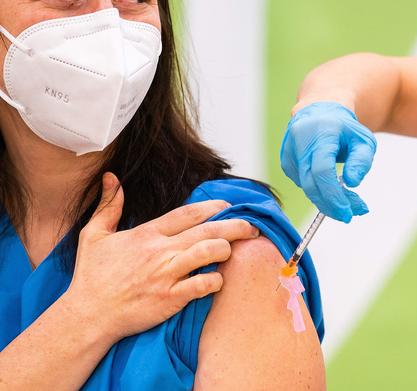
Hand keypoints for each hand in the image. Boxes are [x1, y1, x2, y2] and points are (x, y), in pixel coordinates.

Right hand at [66, 172, 258, 340]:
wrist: (88, 316)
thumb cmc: (91, 277)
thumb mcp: (94, 235)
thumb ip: (109, 205)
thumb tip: (111, 178)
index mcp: (147, 234)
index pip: (189, 213)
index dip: (213, 207)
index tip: (229, 206)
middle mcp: (161, 251)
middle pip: (207, 230)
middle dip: (235, 225)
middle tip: (251, 226)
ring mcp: (167, 275)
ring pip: (209, 253)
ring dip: (226, 250)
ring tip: (234, 250)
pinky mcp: (170, 299)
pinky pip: (202, 285)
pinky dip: (215, 281)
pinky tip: (218, 279)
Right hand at [280, 102, 376, 222]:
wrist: (321, 112)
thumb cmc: (345, 129)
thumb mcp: (364, 141)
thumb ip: (362, 161)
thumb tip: (352, 183)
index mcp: (320, 131)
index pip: (322, 170)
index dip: (334, 195)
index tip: (348, 212)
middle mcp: (300, 140)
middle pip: (311, 183)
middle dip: (330, 205)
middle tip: (349, 214)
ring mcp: (289, 151)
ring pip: (306, 187)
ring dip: (326, 200)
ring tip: (347, 200)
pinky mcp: (286, 161)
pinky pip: (302, 184)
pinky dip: (317, 191)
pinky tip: (330, 187)